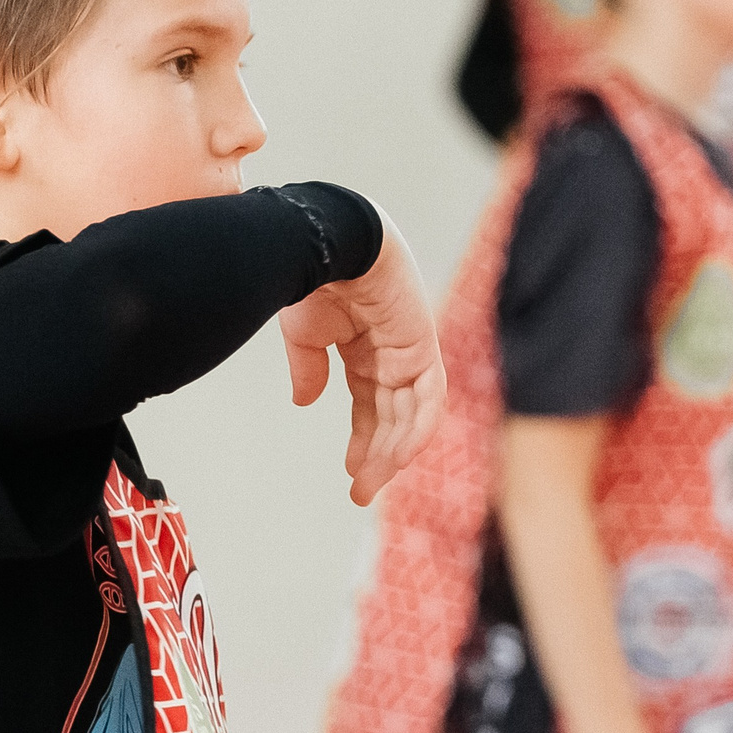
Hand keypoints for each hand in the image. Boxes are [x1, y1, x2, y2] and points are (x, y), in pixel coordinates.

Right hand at [278, 213, 446, 505]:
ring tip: (369, 483)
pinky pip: (428, 399)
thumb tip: (304, 402)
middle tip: (360, 492)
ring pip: (410, 415)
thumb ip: (309, 369)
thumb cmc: (311, 276)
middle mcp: (391, 353)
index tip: (352, 473)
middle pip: (391, 416)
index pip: (370, 405)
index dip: (363, 440)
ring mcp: (411, 350)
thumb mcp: (304, 335)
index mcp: (365, 348)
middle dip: (377, 456)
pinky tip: (395, 459)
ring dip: (393, 453)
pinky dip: (415, 430)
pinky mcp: (423, 346)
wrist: (327, 240)